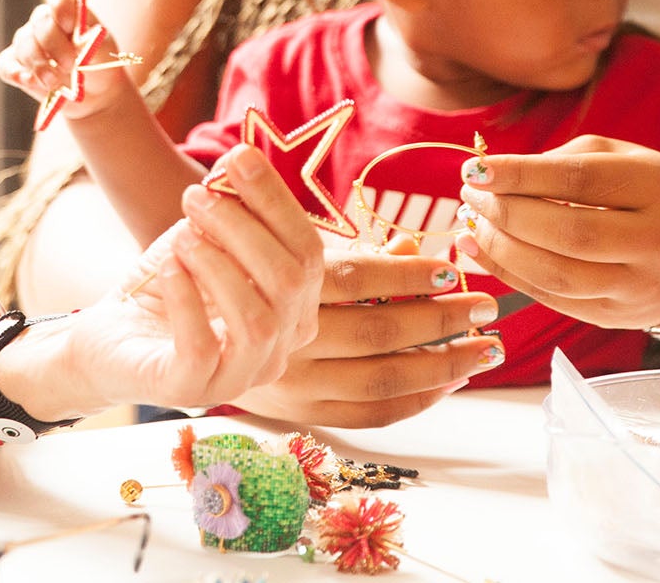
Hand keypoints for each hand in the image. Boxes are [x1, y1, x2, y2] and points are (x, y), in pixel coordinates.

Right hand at [0, 0, 131, 120]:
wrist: (94, 95)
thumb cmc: (100, 65)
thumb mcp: (102, 51)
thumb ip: (90, 40)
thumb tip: (75, 39)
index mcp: (69, 10)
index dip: (61, 6)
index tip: (70, 26)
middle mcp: (44, 21)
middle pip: (40, 22)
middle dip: (54, 45)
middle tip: (69, 65)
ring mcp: (27, 42)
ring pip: (24, 45)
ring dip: (39, 64)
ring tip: (55, 81)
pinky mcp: (15, 65)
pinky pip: (5, 64)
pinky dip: (17, 73)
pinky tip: (32, 82)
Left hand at [51, 145, 324, 411]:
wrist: (113, 333)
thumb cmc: (170, 282)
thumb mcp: (205, 237)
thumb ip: (231, 209)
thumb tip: (241, 162)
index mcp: (294, 306)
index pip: (309, 251)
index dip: (276, 200)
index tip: (239, 156)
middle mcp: (279, 346)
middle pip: (289, 282)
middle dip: (242, 227)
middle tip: (196, 196)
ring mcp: (240, 375)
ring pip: (256, 320)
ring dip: (217, 264)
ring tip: (181, 234)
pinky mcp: (191, 390)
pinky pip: (202, 348)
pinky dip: (186, 299)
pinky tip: (168, 269)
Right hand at [228, 235, 505, 427]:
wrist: (172, 329)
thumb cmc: (237, 271)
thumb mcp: (281, 244)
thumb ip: (348, 249)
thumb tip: (408, 244)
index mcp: (282, 285)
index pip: (359, 278)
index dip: (408, 273)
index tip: (451, 269)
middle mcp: (290, 338)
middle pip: (379, 331)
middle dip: (441, 319)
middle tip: (487, 305)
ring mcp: (296, 382)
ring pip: (383, 379)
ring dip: (443, 364)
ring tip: (485, 349)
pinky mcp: (302, 413)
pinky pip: (371, 414)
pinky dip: (416, 399)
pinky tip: (448, 381)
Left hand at [456, 134, 659, 329]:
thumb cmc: (646, 188)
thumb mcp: (616, 157)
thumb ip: (560, 162)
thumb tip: (492, 177)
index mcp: (657, 189)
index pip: (580, 182)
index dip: (521, 175)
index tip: (474, 168)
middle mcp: (657, 244)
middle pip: (569, 234)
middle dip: (507, 214)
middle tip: (469, 195)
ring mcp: (640, 289)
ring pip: (559, 276)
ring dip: (501, 249)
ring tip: (469, 224)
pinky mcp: (618, 319)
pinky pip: (554, 300)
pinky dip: (509, 274)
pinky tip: (479, 251)